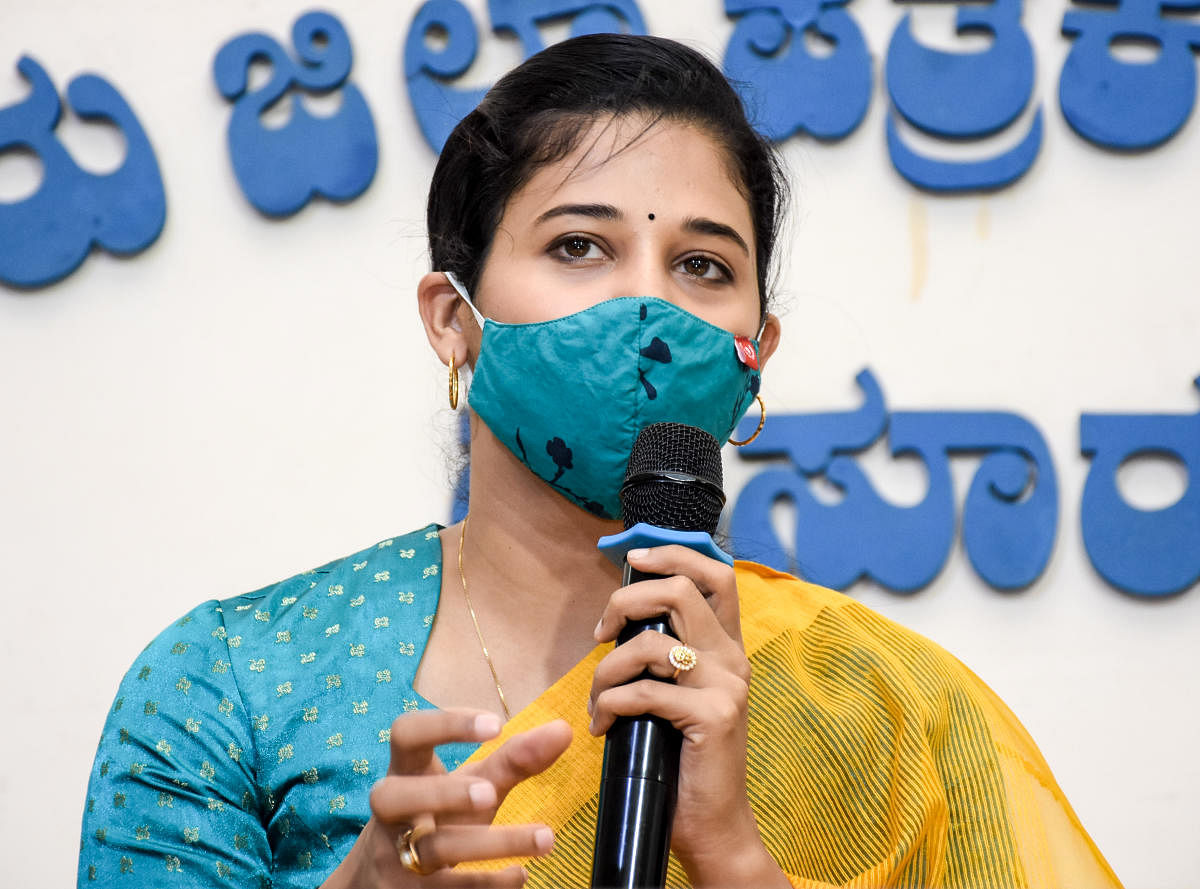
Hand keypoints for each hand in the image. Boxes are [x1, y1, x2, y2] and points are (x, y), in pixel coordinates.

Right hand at [324, 709, 571, 887]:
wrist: (388, 874)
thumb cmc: (440, 814)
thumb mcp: (472, 784)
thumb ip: (514, 759)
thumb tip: (563, 729)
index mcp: (405, 770)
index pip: (406, 733)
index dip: (445, 724)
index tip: (496, 725)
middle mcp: (391, 812)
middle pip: (395, 796)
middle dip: (444, 793)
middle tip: (491, 793)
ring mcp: (393, 855)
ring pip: (435, 849)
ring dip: (492, 843)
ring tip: (546, 838)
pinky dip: (488, 884)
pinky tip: (521, 875)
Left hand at [588, 546, 785, 887]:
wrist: (712, 824)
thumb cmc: (682, 759)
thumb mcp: (677, 695)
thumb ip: (665, 655)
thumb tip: (619, 617)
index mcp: (727, 647)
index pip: (716, 574)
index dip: (674, 554)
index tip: (633, 560)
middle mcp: (734, 659)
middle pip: (679, 591)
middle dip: (625, 601)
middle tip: (600, 633)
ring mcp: (728, 685)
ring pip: (651, 644)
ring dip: (607, 670)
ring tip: (597, 700)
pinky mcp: (715, 715)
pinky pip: (644, 693)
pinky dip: (610, 706)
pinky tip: (603, 727)